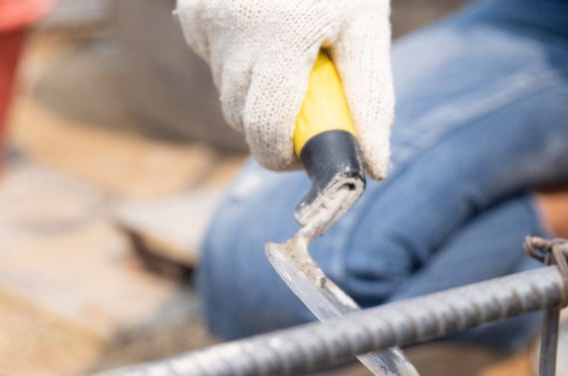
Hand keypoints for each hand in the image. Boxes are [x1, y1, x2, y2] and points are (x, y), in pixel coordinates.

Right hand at [175, 0, 393, 178]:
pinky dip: (238, 60)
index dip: (283, 156)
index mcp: (280, 41)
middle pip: (241, 118)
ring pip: (227, 92)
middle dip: (273, 126)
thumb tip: (373, 167)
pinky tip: (264, 30)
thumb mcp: (365, 31)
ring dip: (257, 92)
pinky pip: (215, 60)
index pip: (264, 131)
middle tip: (309, 103)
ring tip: (290, 56)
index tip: (307, 154)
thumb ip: (369, 101)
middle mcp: (233, 34)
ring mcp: (206, 22)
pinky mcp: (193, 14)